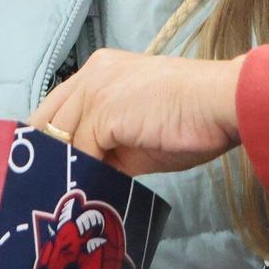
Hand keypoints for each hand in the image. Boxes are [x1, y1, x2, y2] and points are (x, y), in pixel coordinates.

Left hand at [29, 50, 242, 174]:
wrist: (222, 104)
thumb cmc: (193, 120)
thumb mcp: (140, 133)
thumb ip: (109, 146)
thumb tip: (88, 172)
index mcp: (100, 70)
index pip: (57, 106)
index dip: (50, 140)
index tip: (50, 171)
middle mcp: (91, 73)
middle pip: (46, 120)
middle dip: (46, 156)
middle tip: (47, 189)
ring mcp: (95, 90)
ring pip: (59, 138)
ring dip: (64, 169)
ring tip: (68, 198)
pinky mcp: (103, 111)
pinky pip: (80, 151)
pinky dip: (83, 174)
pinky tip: (89, 192)